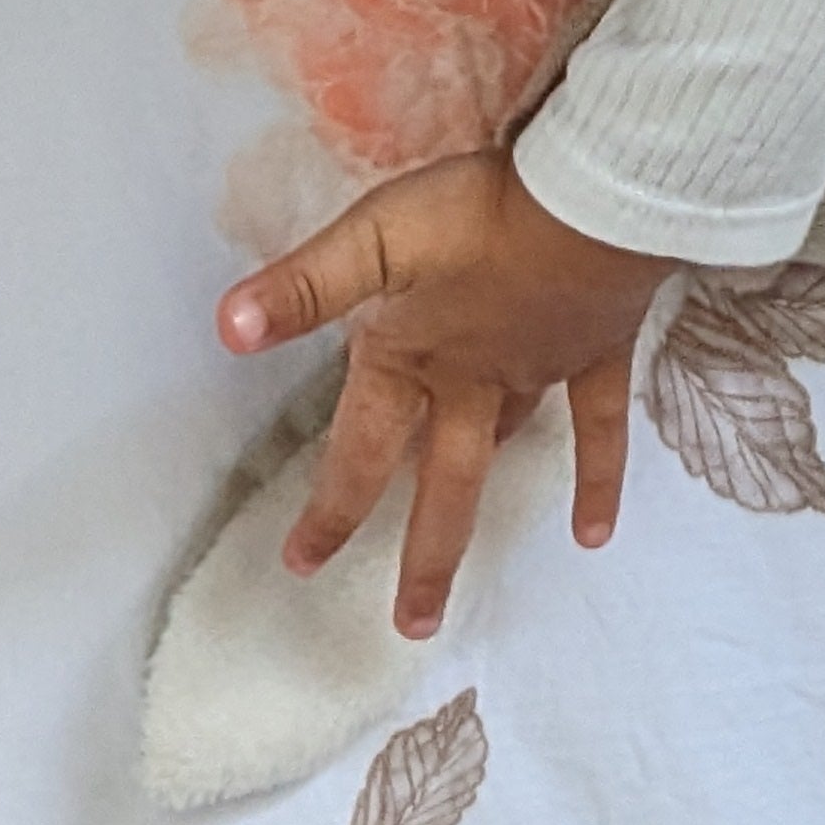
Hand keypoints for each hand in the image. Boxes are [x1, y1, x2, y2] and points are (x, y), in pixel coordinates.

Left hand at [219, 149, 674, 636]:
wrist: (594, 199)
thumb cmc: (481, 216)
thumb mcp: (376, 238)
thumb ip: (306, 286)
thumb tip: (225, 330)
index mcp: (413, 361)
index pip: (360, 451)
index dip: (331, 510)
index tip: (302, 568)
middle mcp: (472, 385)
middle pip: (442, 486)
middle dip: (423, 556)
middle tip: (413, 626)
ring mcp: (539, 372)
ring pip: (507, 450)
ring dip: (485, 501)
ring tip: (472, 542)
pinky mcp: (596, 351)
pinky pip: (599, 427)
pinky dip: (598, 479)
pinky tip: (597, 531)